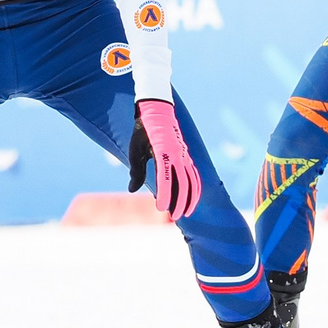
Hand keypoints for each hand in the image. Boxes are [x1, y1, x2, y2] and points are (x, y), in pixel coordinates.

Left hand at [127, 98, 202, 222]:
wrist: (157, 110)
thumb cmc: (143, 131)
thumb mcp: (135, 149)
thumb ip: (135, 170)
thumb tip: (132, 189)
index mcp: (163, 151)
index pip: (165, 177)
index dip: (164, 194)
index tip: (160, 208)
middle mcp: (177, 153)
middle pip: (183, 182)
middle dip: (179, 201)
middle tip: (173, 217)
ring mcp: (184, 155)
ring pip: (192, 180)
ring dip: (189, 198)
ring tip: (185, 213)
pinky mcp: (186, 156)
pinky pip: (194, 175)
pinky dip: (195, 189)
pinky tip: (191, 200)